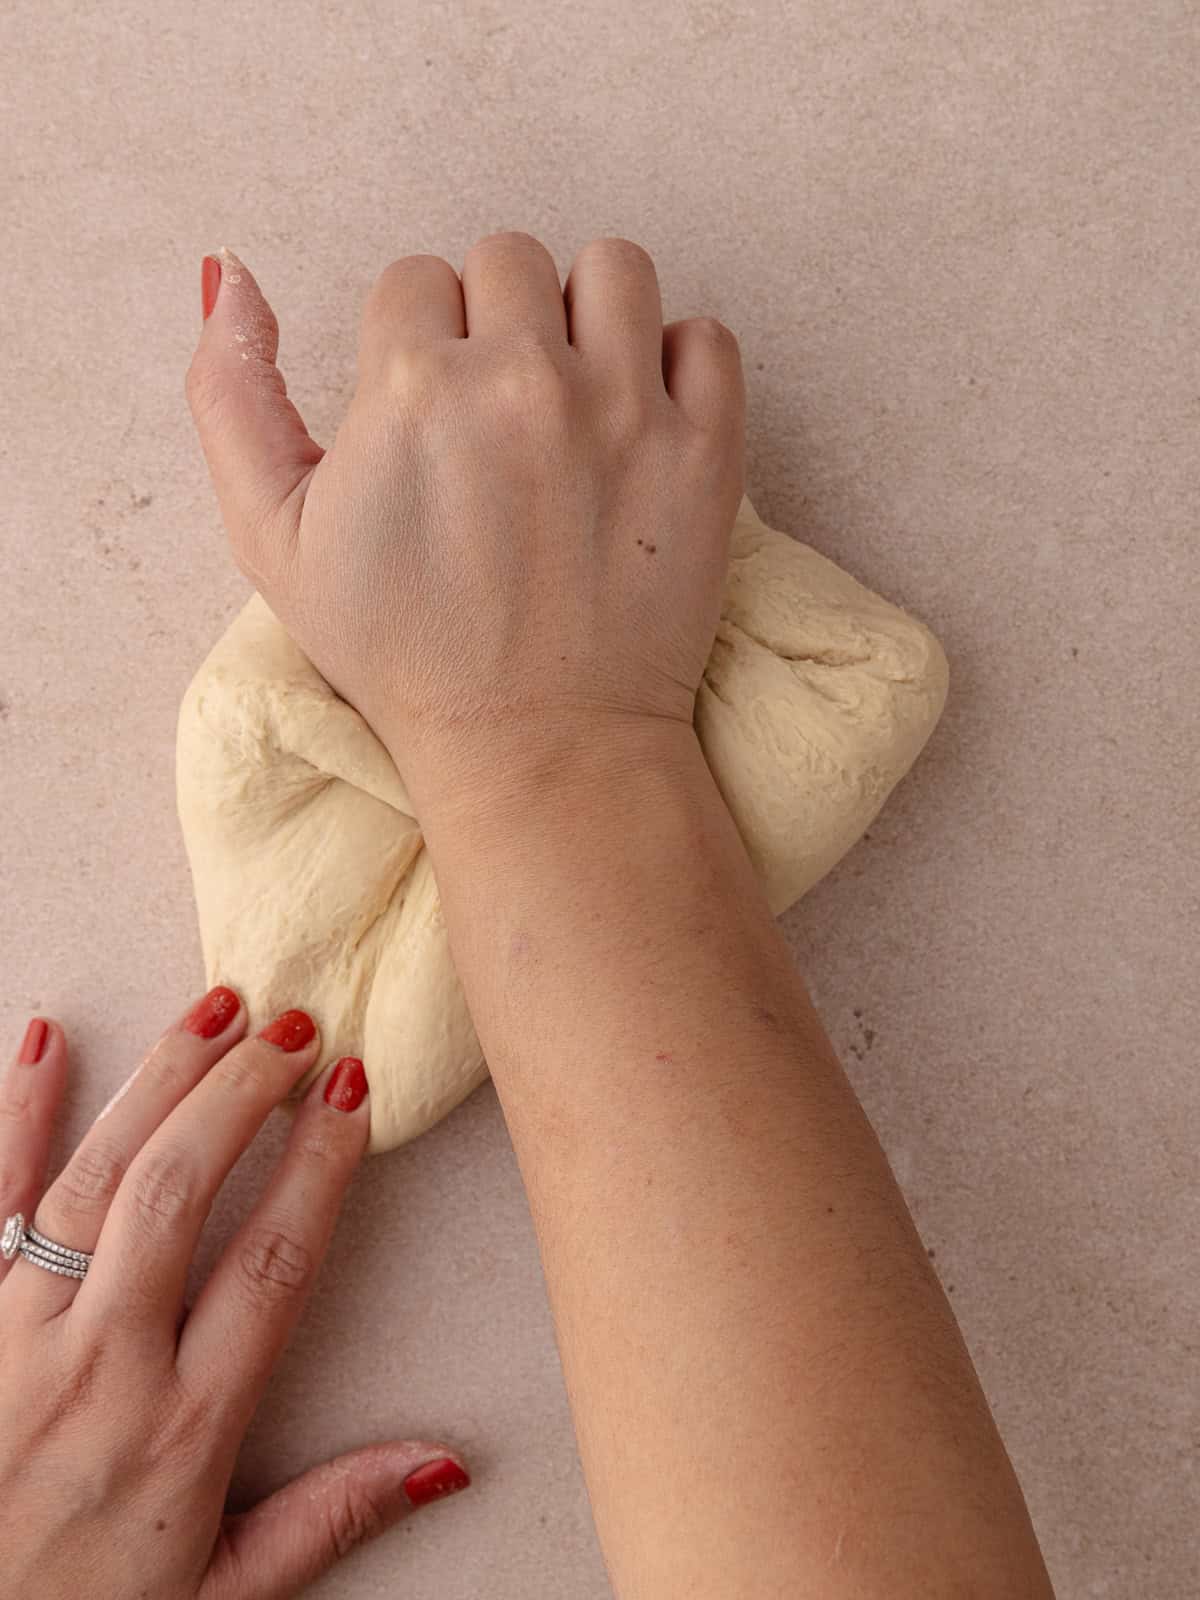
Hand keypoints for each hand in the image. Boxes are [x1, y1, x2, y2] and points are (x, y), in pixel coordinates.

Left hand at [0, 997, 469, 1599]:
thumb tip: (446, 1461)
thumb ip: (331, 1517)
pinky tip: (46, 1039)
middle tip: (294, 1026)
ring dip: (160, 1080)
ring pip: (95, 1178)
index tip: (353, 1089)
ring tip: (217, 1007)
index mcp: (183, 1427)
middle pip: (180, 1192)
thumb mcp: (220, 1593)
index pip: (271, 1262)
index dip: (318, 1163)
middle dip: (243, 1092)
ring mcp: (19, 1333)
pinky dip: (17, 1114)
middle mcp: (102, 1365)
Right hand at [185, 233, 744, 821]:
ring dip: (589, 317)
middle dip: (496, 321)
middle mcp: (522, 379)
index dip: (416, 343)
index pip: (415, 279)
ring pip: (612, 269)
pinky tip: (644, 422)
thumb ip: (230, 397)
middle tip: (500, 414)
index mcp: (411, 387)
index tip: (431, 416)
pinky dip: (679, 364)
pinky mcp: (706, 452)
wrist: (539, 748)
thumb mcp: (272, 539)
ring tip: (576, 397)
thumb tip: (231, 275)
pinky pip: (707, 337)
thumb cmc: (403, 655)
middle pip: (509, 260)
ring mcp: (626, 410)